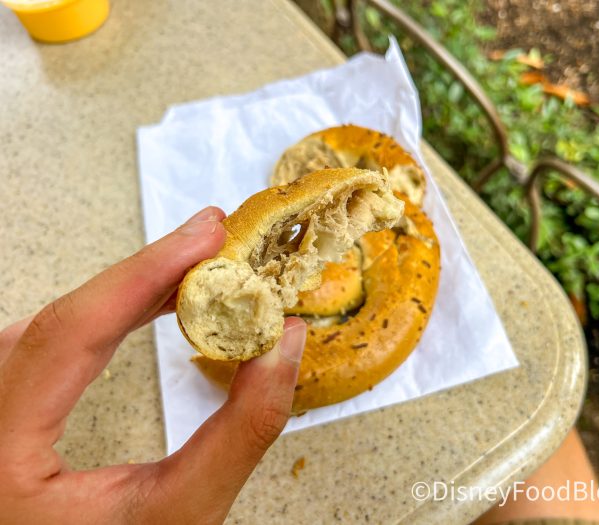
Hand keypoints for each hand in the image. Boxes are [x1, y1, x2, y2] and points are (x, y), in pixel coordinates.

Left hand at [0, 206, 306, 524]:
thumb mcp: (184, 513)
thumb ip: (240, 429)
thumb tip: (281, 343)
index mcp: (3, 455)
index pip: (68, 335)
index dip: (142, 275)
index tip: (204, 240)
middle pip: (57, 320)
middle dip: (142, 274)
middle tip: (210, 241)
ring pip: (51, 325)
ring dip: (126, 291)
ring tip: (192, 269)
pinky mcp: (14, 410)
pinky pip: (56, 341)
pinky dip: (109, 314)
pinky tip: (148, 304)